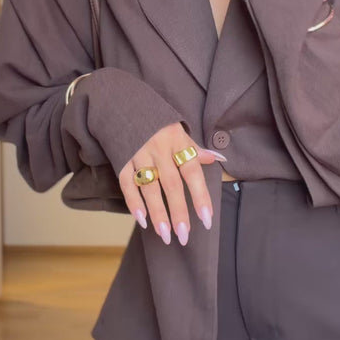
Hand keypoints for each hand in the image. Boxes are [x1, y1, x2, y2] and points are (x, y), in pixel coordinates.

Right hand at [117, 122, 224, 245]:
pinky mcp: (121, 159)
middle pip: (171, 184)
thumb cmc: (157, 121)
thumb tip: (218, 159)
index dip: (200, 196)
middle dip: (178, 212)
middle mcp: (159, 149)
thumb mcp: (179, 131)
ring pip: (150, 188)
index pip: (192, 171)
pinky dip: (134, 203)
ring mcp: (138, 154)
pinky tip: (142, 220)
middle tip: (184, 236)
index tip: (206, 220)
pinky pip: (127, 184)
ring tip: (165, 236)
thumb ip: (195, 148)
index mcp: (177, 141)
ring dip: (158, 213)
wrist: (124, 103)